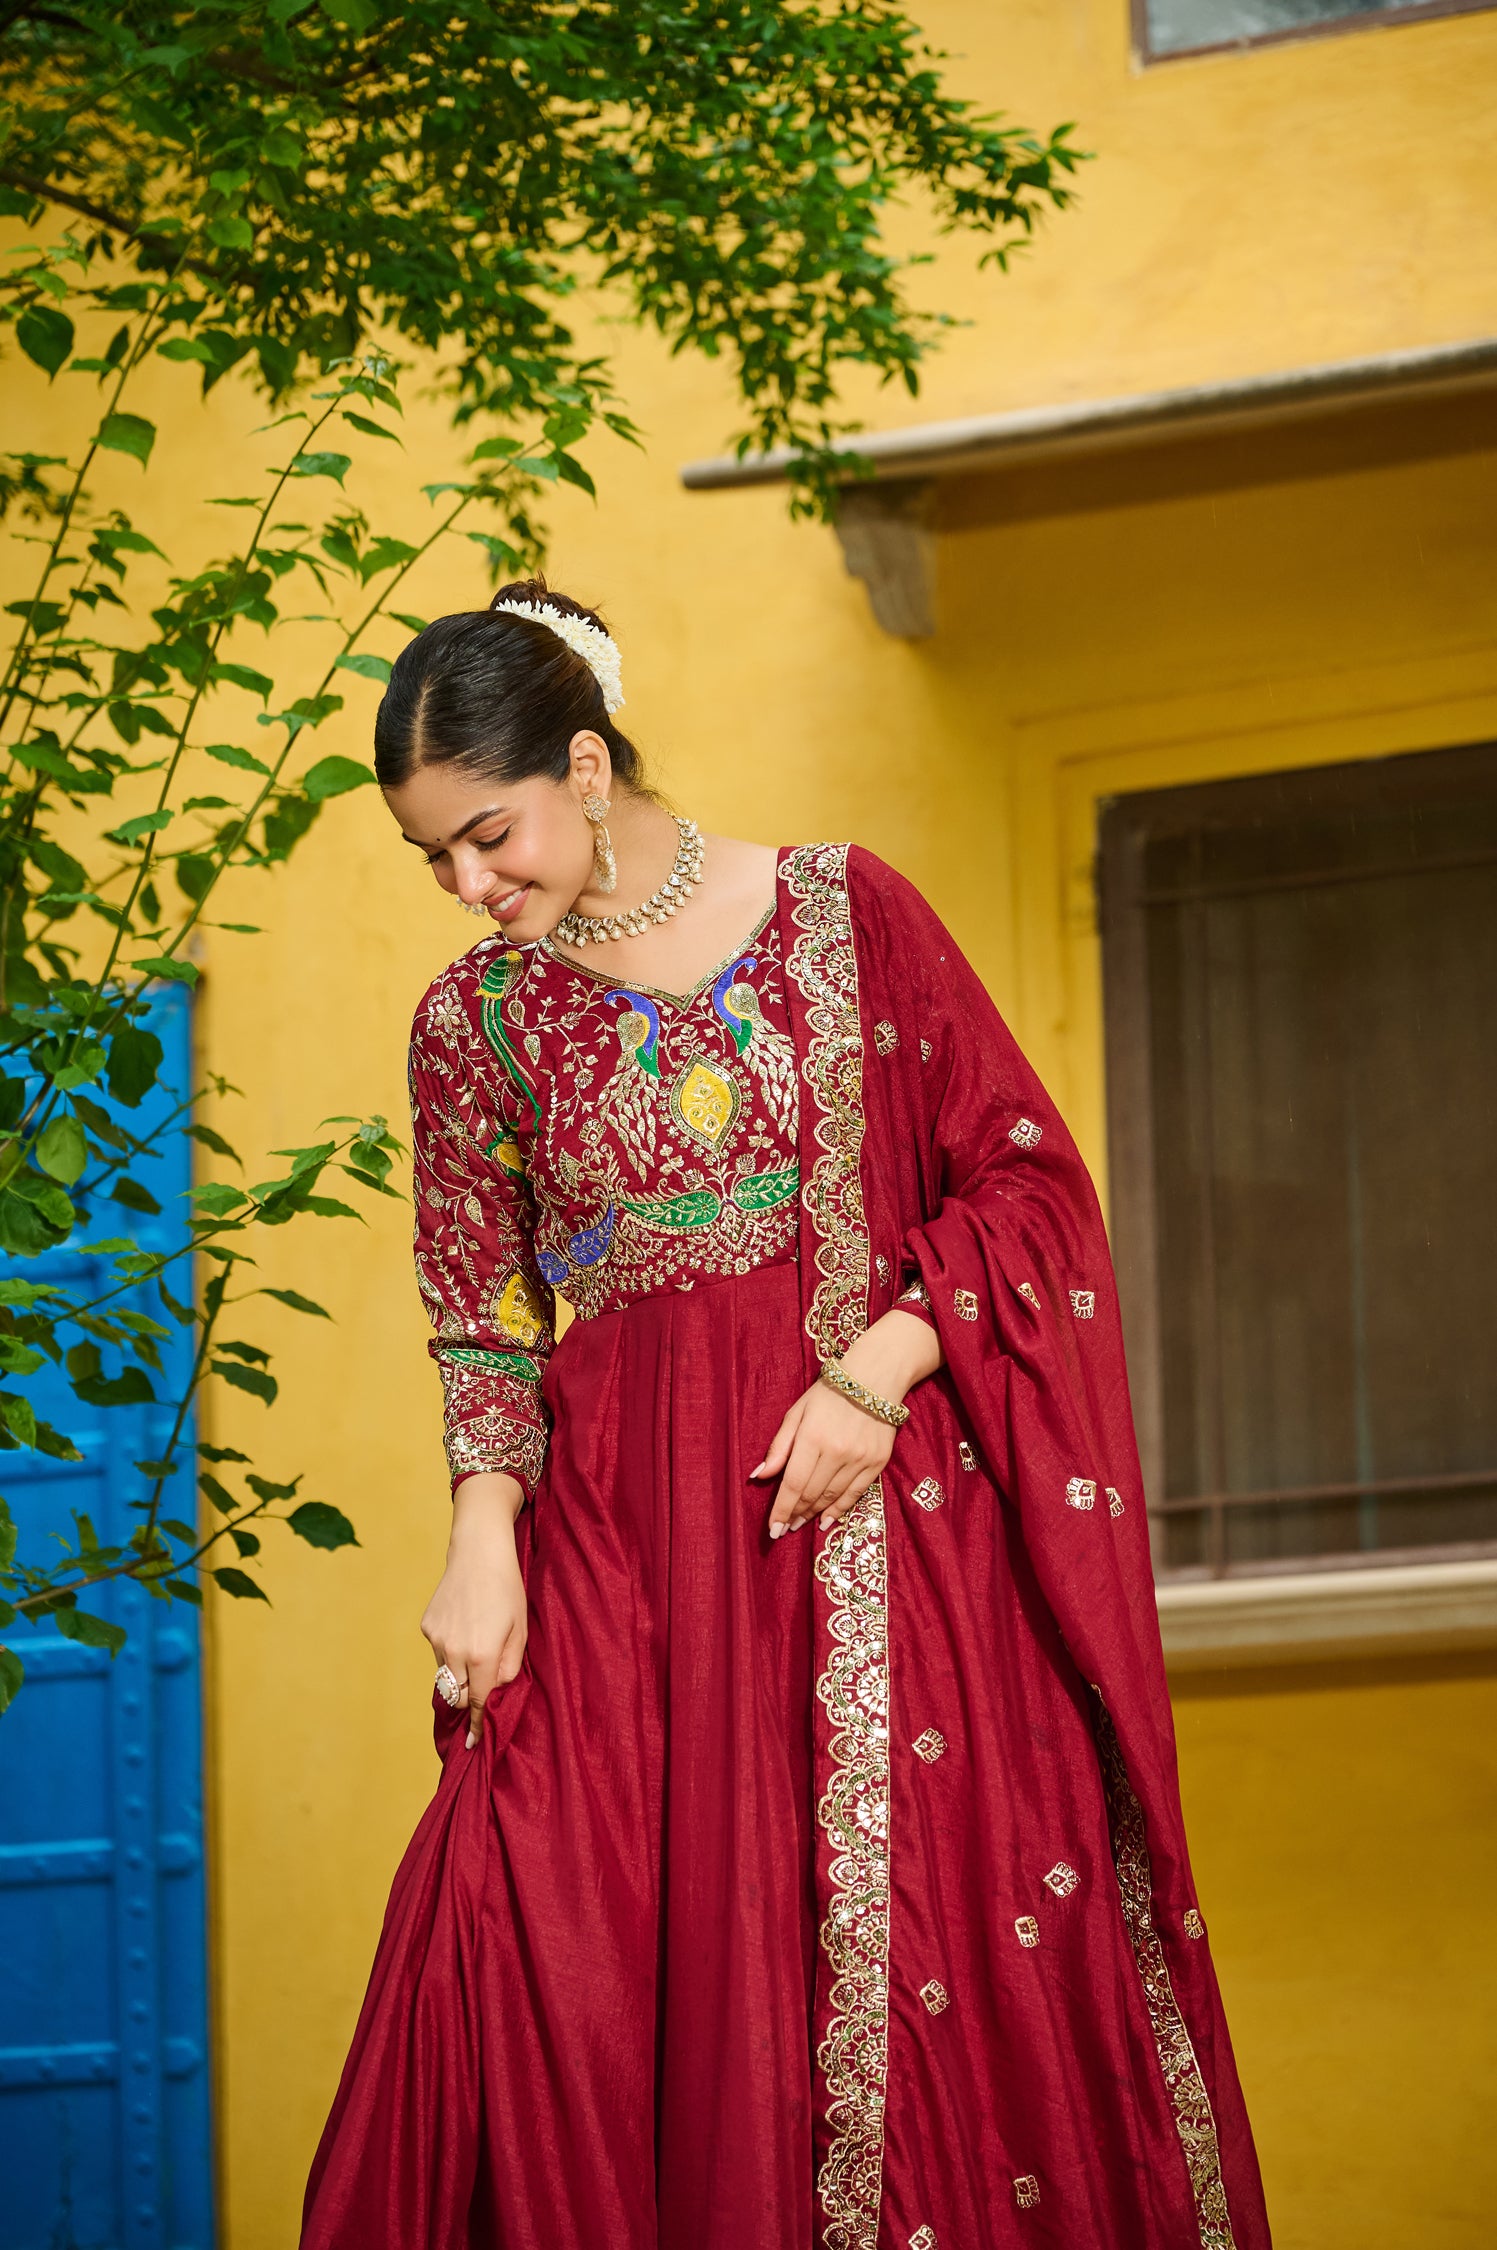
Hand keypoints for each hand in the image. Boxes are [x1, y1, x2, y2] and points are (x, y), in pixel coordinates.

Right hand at [420, 1470, 526, 1747]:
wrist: (478, 1550)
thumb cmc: (507, 1588)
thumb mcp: (520, 1629)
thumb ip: (509, 1667)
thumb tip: (497, 1692)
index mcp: (482, 1655)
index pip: (479, 1702)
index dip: (479, 1724)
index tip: (474, 1744)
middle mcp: (455, 1651)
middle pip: (459, 1694)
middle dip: (470, 1698)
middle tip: (483, 1689)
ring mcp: (436, 1639)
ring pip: (447, 1673)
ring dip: (461, 1671)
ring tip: (478, 1641)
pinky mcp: (426, 1626)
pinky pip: (440, 1652)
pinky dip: (451, 1650)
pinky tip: (465, 1624)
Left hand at [752, 1308, 941, 1536]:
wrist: (875, 1378)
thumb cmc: (828, 1393)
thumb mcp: (797, 1412)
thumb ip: (779, 1446)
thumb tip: (759, 1476)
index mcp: (812, 1437)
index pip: (793, 1483)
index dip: (781, 1509)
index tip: (772, 1530)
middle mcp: (837, 1451)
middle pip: (812, 1494)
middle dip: (795, 1515)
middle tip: (783, 1529)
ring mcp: (860, 1458)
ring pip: (832, 1496)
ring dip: (813, 1514)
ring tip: (799, 1524)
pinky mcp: (877, 1462)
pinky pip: (855, 1494)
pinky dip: (839, 1510)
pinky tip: (826, 1520)